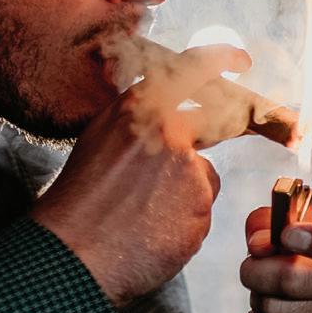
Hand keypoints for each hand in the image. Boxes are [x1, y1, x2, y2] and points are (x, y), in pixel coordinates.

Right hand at [33, 43, 246, 305]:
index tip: (240, 60)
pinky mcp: (200, 206)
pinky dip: (183, 225)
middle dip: (222, 135)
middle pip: (219, 121)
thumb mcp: (102, 138)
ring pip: (203, 177)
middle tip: (211, 157)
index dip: (220, 59)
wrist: (71, 253)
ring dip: (184, 195)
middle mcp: (169, 128)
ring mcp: (188, 168)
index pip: (193, 67)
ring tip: (144, 216)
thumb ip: (138, 119)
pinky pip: (200, 211)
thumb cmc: (79, 201)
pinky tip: (153, 234)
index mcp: (139, 106)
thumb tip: (168, 112)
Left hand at [240, 209, 311, 312]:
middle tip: (249, 267)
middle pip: (294, 279)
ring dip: (257, 297)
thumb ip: (269, 224)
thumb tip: (258, 243)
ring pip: (275, 308)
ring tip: (269, 294)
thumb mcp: (290, 234)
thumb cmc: (303, 265)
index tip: (287, 235)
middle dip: (257, 271)